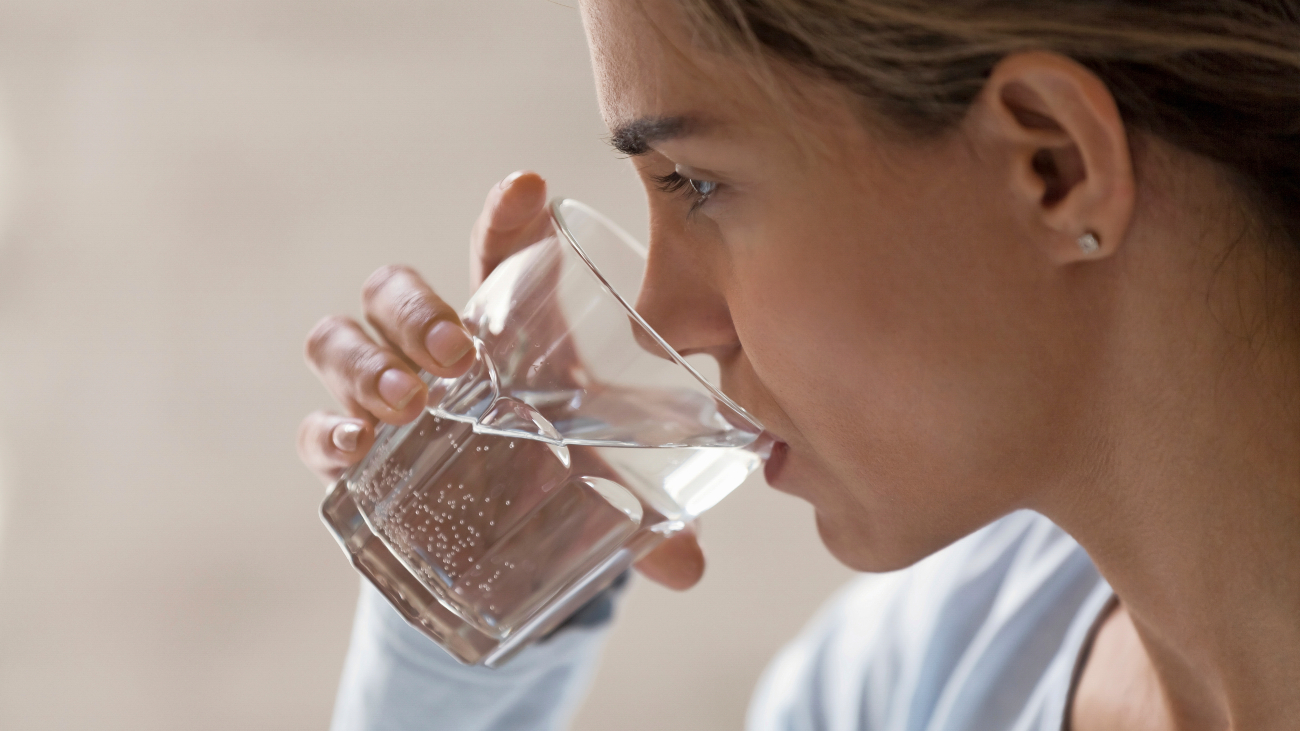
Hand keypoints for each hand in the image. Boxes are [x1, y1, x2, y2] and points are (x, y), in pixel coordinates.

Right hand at [298, 171, 704, 589]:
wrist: (494, 535)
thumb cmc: (549, 474)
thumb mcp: (598, 486)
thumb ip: (644, 517)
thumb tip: (687, 567)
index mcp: (500, 329)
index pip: (496, 255)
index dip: (506, 217)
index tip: (530, 188)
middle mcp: (428, 350)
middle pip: (393, 291)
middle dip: (413, 311)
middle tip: (454, 354)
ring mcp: (378, 395)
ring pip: (338, 340)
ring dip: (364, 363)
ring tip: (405, 402)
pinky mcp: (347, 450)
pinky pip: (312, 426)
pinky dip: (325, 432)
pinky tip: (354, 447)